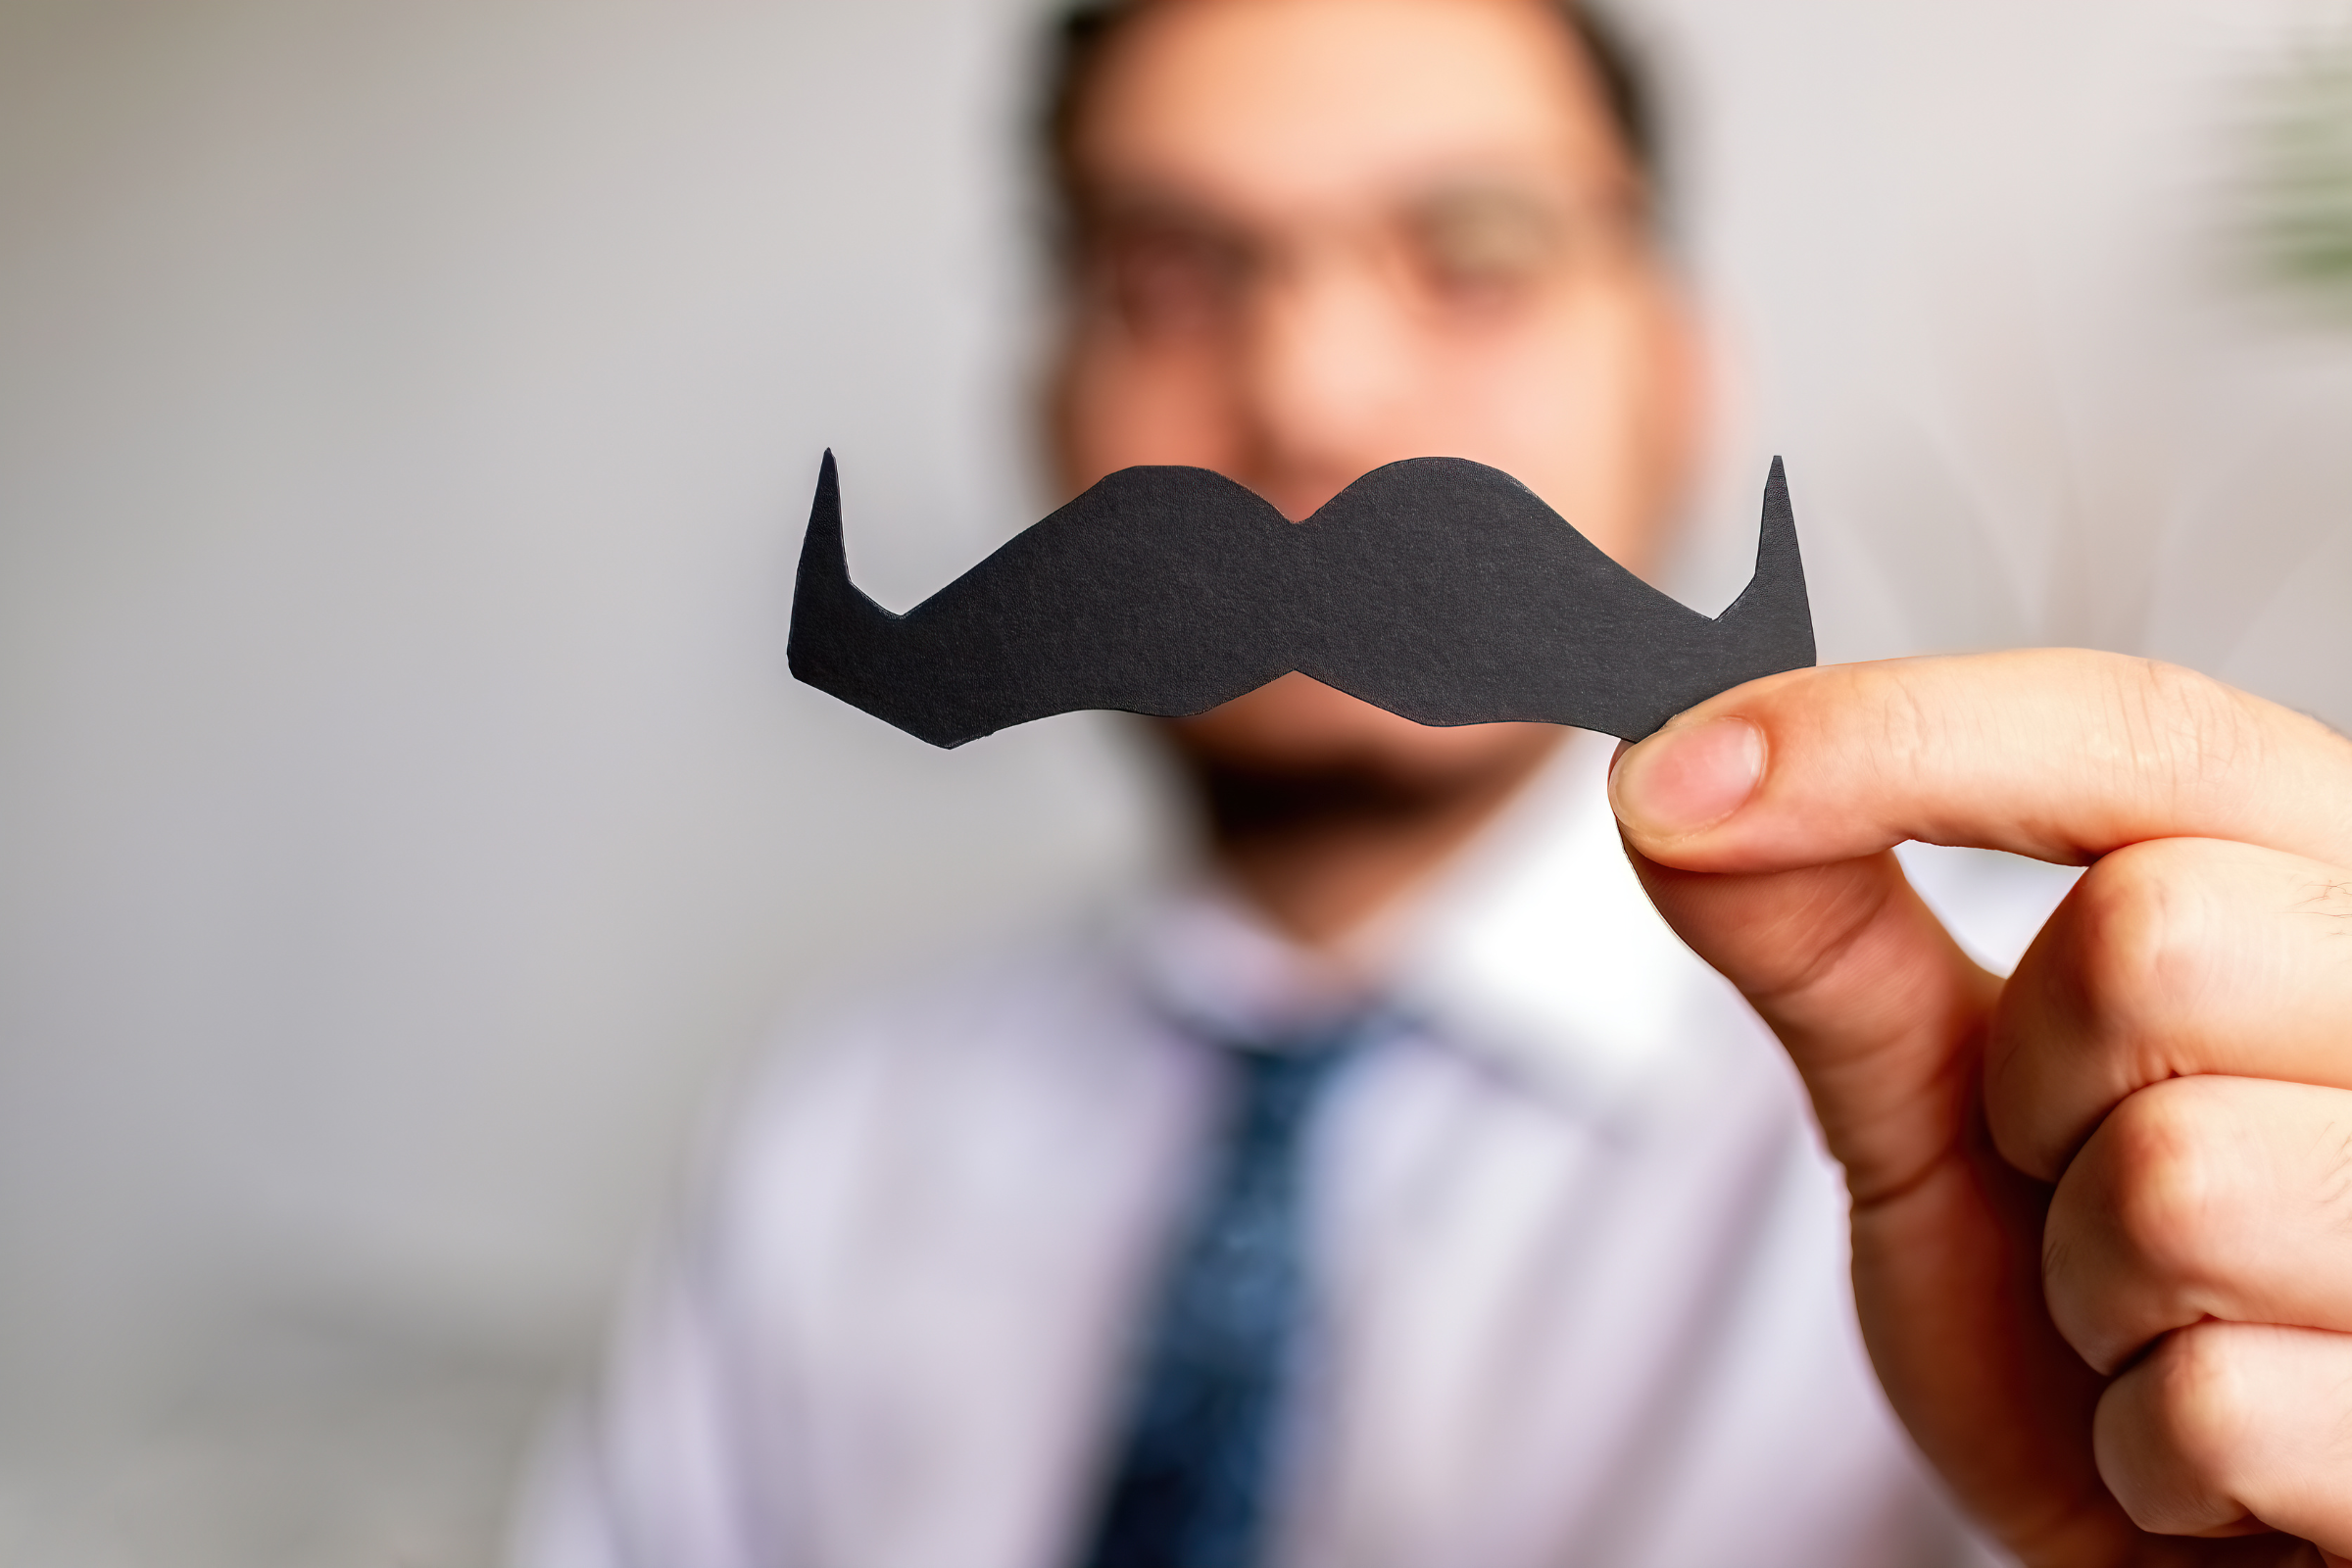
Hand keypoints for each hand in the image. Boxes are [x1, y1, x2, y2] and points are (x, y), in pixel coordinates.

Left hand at [1608, 649, 2351, 1566]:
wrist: (2178, 1553)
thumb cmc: (2075, 1318)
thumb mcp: (1937, 1106)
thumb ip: (1825, 940)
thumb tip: (1665, 778)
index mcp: (2328, 887)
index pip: (2136, 733)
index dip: (1889, 740)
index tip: (1668, 784)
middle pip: (2156, 944)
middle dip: (2034, 1101)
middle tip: (2077, 1186)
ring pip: (2182, 1183)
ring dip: (2095, 1295)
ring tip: (2150, 1325)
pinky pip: (2221, 1407)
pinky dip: (2154, 1456)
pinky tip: (2211, 1461)